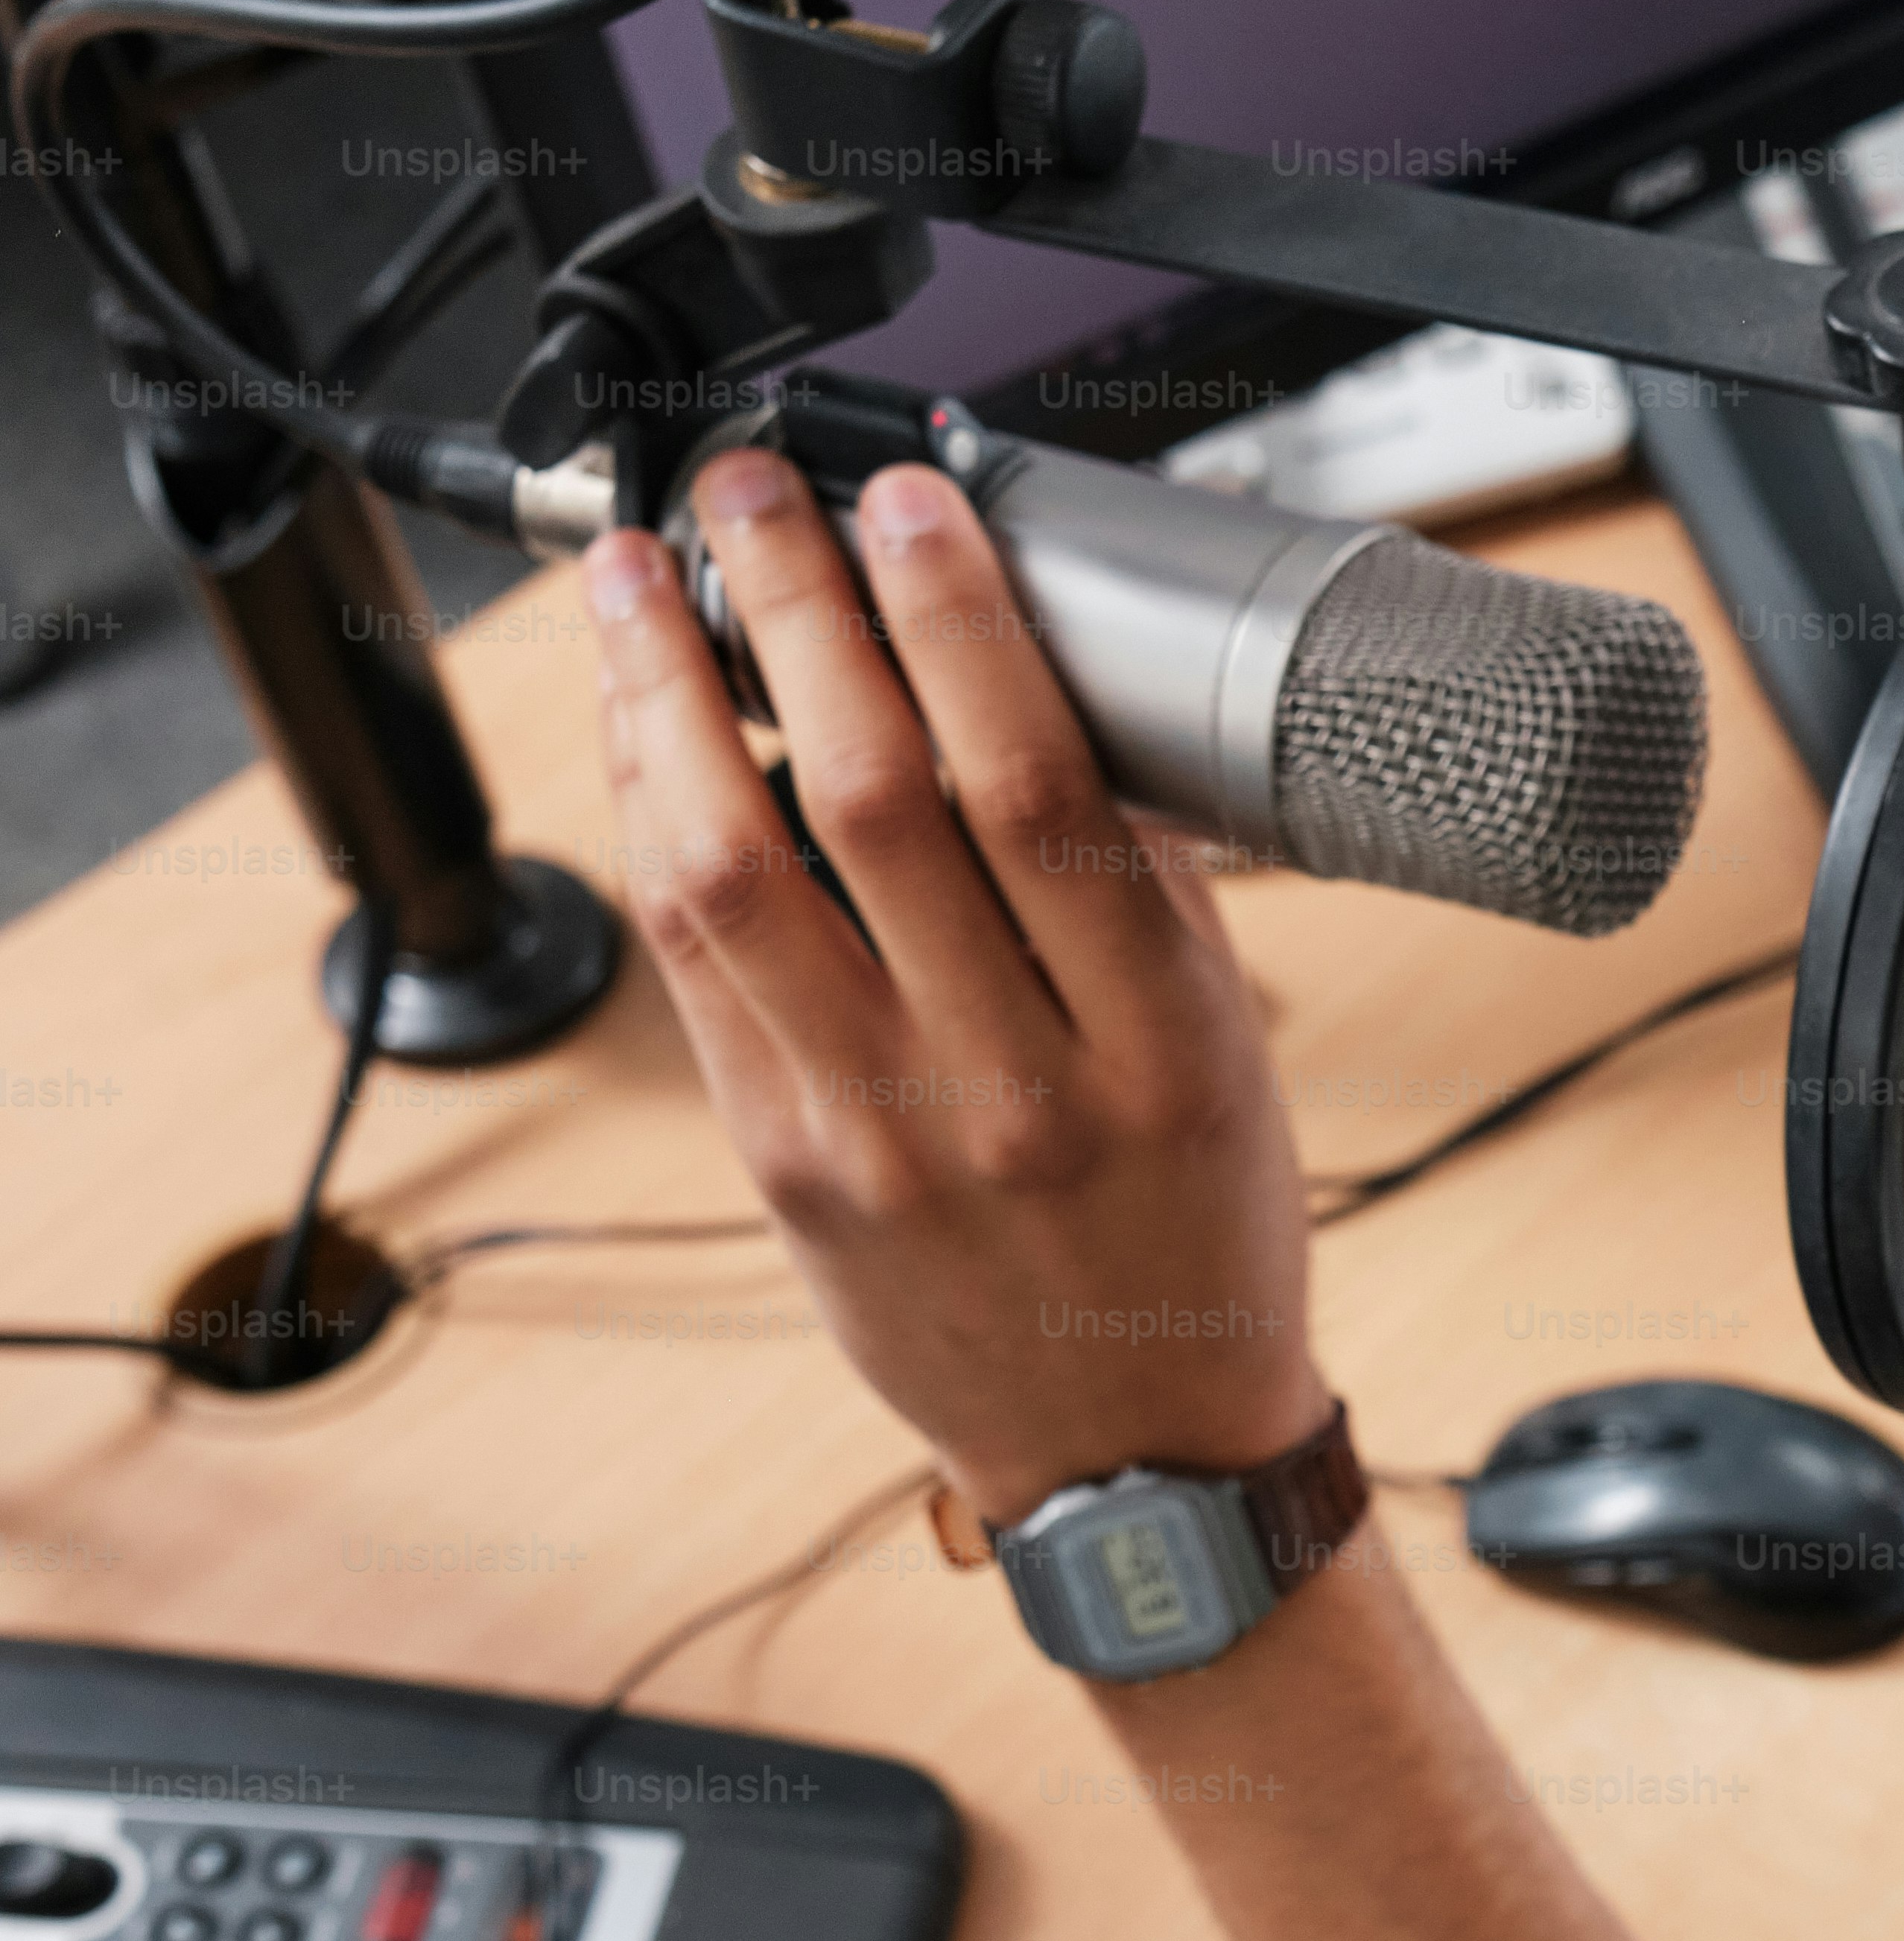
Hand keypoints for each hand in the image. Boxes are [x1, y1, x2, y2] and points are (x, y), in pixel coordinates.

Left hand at [585, 451, 1329, 1524]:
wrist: (1133, 1442)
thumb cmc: (1195, 1229)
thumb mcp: (1227, 1051)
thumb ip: (1141, 888)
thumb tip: (1030, 685)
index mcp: (1160, 1043)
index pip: (1042, 788)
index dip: (959, 622)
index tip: (912, 507)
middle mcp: (1014, 1089)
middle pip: (877, 797)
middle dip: (799, 610)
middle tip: (755, 497)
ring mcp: (879, 1132)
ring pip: (735, 871)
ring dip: (669, 697)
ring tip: (639, 581)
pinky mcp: (781, 1162)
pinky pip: (693, 959)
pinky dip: (654, 815)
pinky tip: (645, 728)